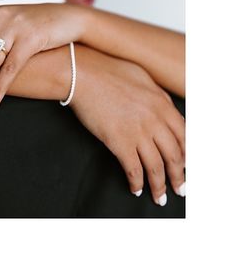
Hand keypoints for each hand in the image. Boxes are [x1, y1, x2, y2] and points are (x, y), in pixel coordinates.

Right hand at [72, 47, 185, 204]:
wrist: (79, 72)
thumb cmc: (107, 69)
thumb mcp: (142, 76)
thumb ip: (158, 95)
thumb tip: (168, 110)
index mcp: (162, 103)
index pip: (184, 136)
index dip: (187, 155)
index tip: (185, 165)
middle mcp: (154, 120)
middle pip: (174, 156)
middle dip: (178, 177)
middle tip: (179, 188)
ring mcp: (137, 132)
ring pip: (156, 167)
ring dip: (159, 186)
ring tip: (159, 197)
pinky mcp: (118, 141)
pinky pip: (133, 170)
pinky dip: (136, 183)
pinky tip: (135, 189)